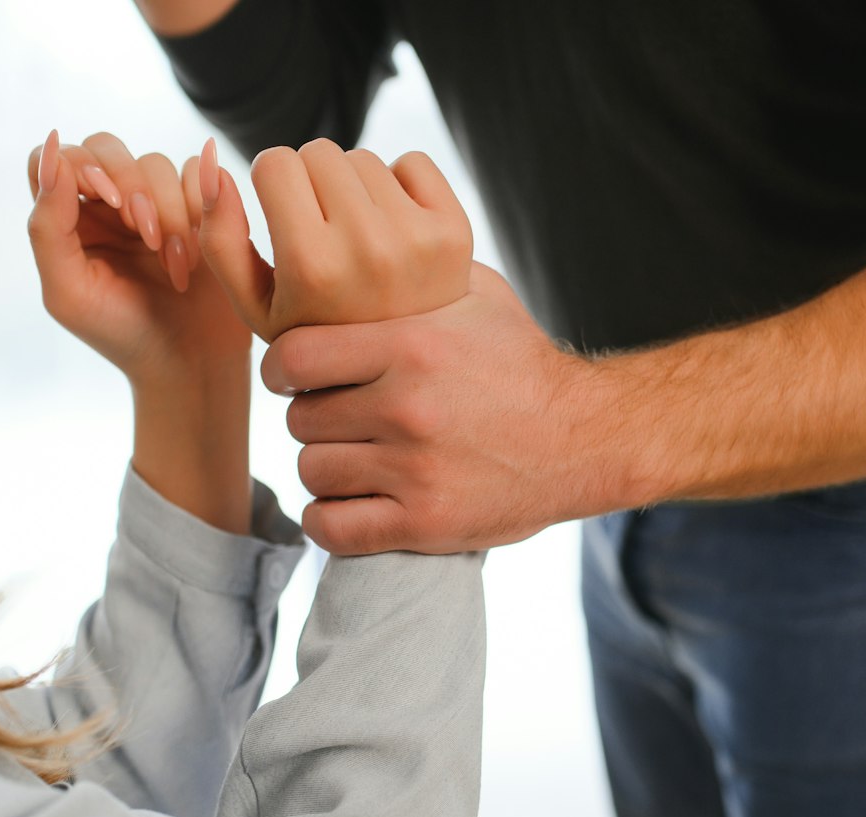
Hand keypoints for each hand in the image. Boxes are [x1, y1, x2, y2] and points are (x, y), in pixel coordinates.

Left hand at [27, 130, 250, 389]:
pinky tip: (201, 254)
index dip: (83, 166)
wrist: (191, 363)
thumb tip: (53, 156)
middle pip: (108, 147)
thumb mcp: (69, 292)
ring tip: (177, 267)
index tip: (109, 201)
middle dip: (133, 185)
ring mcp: (157, 205)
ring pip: (157, 163)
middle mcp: (111, 206)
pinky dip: (204, 207)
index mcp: (71, 220)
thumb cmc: (124, 335)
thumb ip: (47, 228)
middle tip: (149, 237)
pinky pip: (202, 173)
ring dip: (171, 214)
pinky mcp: (201, 211)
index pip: (61, 159)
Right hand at [197, 137, 472, 341]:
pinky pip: (412, 162)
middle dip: (312, 182)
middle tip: (324, 231)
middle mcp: (366, 249)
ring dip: (354, 186)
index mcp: (311, 267)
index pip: (274, 162)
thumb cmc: (318, 333)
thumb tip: (210, 161)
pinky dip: (400, 185)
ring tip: (359, 238)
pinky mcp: (454, 230)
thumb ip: (219, 240)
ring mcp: (416, 239)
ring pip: (363, 157)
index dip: (274, 186)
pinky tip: (395, 231)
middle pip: (318, 151)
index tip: (286, 217)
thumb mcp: (256, 306)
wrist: (405, 371)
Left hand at [260, 263, 593, 553]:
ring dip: (324, 467)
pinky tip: (345, 505)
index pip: (295, 358)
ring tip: (351, 459)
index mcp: (413, 347)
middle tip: (337, 419)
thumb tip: (355, 240)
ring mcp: (415, 471)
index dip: (280, 368)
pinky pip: (332, 528)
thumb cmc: (523, 365)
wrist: (585, 439)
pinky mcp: (425, 523)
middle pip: (301, 419)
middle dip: (311, 417)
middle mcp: (408, 408)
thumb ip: (412, 275)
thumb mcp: (477, 297)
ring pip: (313, 471)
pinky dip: (327, 520)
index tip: (290, 376)